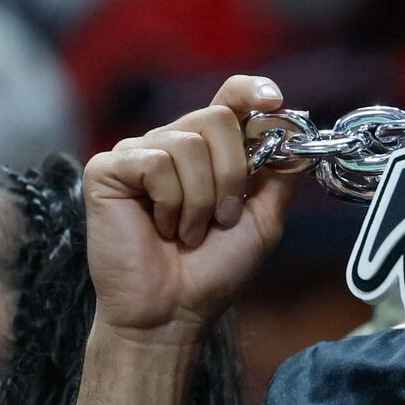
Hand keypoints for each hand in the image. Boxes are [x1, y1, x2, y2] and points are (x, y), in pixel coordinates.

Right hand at [84, 75, 298, 342]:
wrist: (173, 313)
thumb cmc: (212, 271)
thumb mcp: (263, 220)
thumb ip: (279, 175)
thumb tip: (296, 131)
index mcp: (209, 151)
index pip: (230, 98)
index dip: (251, 91)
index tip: (273, 102)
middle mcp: (172, 143)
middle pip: (218, 118)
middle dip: (233, 174)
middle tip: (223, 218)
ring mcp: (138, 153)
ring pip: (188, 143)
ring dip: (201, 199)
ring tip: (189, 231)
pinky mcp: (108, 169)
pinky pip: (156, 163)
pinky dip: (170, 202)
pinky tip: (160, 227)